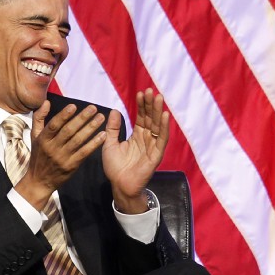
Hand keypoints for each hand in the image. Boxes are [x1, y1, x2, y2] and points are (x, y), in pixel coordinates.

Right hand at [16, 101, 106, 208]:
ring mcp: (62, 157)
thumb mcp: (34, 136)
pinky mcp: (71, 166)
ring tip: (100, 118)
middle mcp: (52, 148)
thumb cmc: (38, 155)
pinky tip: (102, 136)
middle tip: (93, 108)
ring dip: (90, 128)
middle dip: (82, 118)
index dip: (64, 115)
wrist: (39, 181)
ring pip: (78, 141)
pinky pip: (84, 153)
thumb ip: (39, 118)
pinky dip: (94, 144)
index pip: (54, 125)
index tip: (74, 106)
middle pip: (68, 131)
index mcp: (43, 139)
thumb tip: (46, 102)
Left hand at [102, 88, 169, 212]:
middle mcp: (146, 139)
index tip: (140, 93)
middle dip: (151, 104)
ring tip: (158, 97)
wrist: (119, 185)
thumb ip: (113, 128)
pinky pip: (161, 139)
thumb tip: (114, 110)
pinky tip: (164, 115)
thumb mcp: (109, 143)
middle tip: (151, 90)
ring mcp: (152, 146)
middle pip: (150, 118)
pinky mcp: (156, 155)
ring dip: (158, 111)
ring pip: (157, 126)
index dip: (141, 105)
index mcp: (136, 136)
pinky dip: (163, 127)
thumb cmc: (115, 166)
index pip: (141, 117)